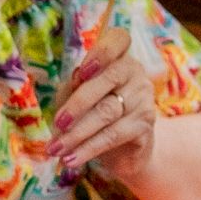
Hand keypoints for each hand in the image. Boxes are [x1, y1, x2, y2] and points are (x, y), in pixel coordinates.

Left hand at [48, 26, 155, 182]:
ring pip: (107, 112)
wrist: (124, 149)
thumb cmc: (94, 114)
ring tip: (55, 149)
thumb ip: (72, 91)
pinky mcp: (145, 124)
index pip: (118, 39)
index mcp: (117, 57)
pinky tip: (71, 160)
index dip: (101, 52)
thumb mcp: (77, 98)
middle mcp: (135, 73)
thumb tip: (69, 96)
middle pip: (107, 79)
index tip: (81, 72)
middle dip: (77, 104)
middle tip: (56, 123)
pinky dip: (88, 149)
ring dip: (76, 134)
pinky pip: (113, 135)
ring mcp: (143, 97)